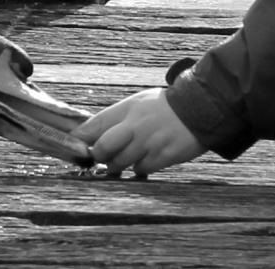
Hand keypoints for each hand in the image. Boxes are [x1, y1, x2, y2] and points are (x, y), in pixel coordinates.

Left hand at [68, 88, 204, 176]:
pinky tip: (145, 161)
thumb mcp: (138, 103)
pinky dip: (139, 169)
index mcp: (127, 109)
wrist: (200, 108)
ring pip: (120, 163)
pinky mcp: (163, 156)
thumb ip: (117, 118)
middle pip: (103, 148)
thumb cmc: (164, 106)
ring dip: (117, 166)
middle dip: (99, 157)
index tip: (73, 146)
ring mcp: (149, 142)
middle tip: (101, 158)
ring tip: (122, 162)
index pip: (95, 125)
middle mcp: (135, 126)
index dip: (80, 138)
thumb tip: (93, 135)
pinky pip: (142, 170)